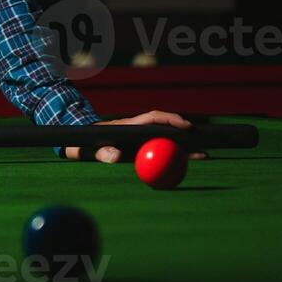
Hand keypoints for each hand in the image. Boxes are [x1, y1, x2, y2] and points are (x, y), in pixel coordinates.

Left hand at [64, 109, 209, 162]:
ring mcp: (138, 137)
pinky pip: (159, 150)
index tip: (185, 125)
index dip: (170, 119)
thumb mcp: (87, 149)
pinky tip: (186, 163)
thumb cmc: (83, 144)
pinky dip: (173, 154)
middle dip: (183, 132)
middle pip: (164, 128)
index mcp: (127, 126)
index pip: (152, 118)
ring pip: (164, 139)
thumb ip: (100, 152)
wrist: (78, 141)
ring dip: (182, 145)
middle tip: (203, 143)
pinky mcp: (139, 146)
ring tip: (202, 155)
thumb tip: (114, 156)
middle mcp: (136, 129)